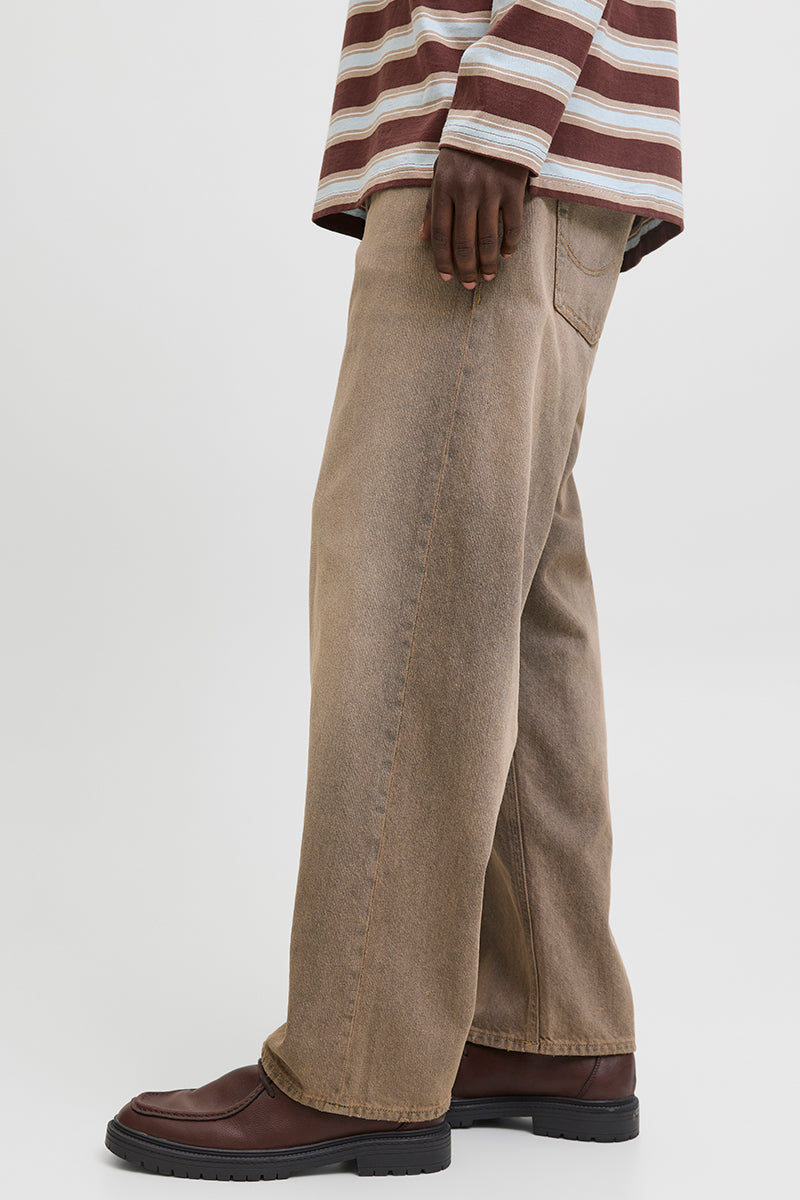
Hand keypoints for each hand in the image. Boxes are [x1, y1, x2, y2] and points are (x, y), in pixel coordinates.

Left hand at [419, 147, 528, 288]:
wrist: (496, 118)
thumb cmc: (463, 152)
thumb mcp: (440, 172)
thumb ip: (431, 205)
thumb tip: (422, 239)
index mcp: (443, 188)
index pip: (440, 235)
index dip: (442, 260)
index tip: (446, 277)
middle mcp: (465, 191)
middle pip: (463, 242)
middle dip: (466, 269)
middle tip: (469, 284)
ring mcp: (490, 190)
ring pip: (488, 239)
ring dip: (487, 263)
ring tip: (488, 276)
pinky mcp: (513, 188)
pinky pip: (512, 225)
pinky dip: (509, 244)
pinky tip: (505, 255)